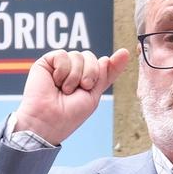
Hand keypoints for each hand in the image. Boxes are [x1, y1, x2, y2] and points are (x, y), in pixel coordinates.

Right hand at [9, 48, 130, 145]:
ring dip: (75, 75)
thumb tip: (112, 56)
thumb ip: (104, 76)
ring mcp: (60, 67)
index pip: (102, 67)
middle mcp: (73, 72)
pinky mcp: (46, 63)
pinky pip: (62, 55)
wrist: (48, 120)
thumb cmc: (70, 114)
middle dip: (91, 72)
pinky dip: (62, 70)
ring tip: (66, 90)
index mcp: (86, 81)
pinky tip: (55, 82)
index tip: (125, 53)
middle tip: (83, 87)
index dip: (113, 62)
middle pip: (91, 57)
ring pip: (78, 55)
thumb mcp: (93, 95)